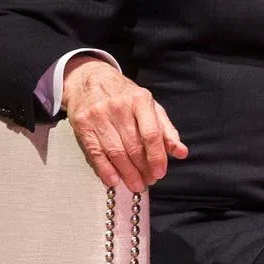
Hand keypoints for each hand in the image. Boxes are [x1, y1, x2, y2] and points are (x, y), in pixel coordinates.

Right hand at [61, 55, 188, 191]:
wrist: (89, 79)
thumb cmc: (124, 96)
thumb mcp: (149, 106)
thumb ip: (166, 130)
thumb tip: (181, 152)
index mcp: (140, 100)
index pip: (151, 133)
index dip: (157, 157)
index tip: (160, 173)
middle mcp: (119, 107)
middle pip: (133, 146)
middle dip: (142, 169)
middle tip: (148, 182)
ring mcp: (98, 116)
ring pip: (115, 152)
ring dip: (127, 174)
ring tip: (135, 185)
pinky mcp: (82, 125)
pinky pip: (96, 153)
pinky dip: (105, 170)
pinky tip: (114, 180)